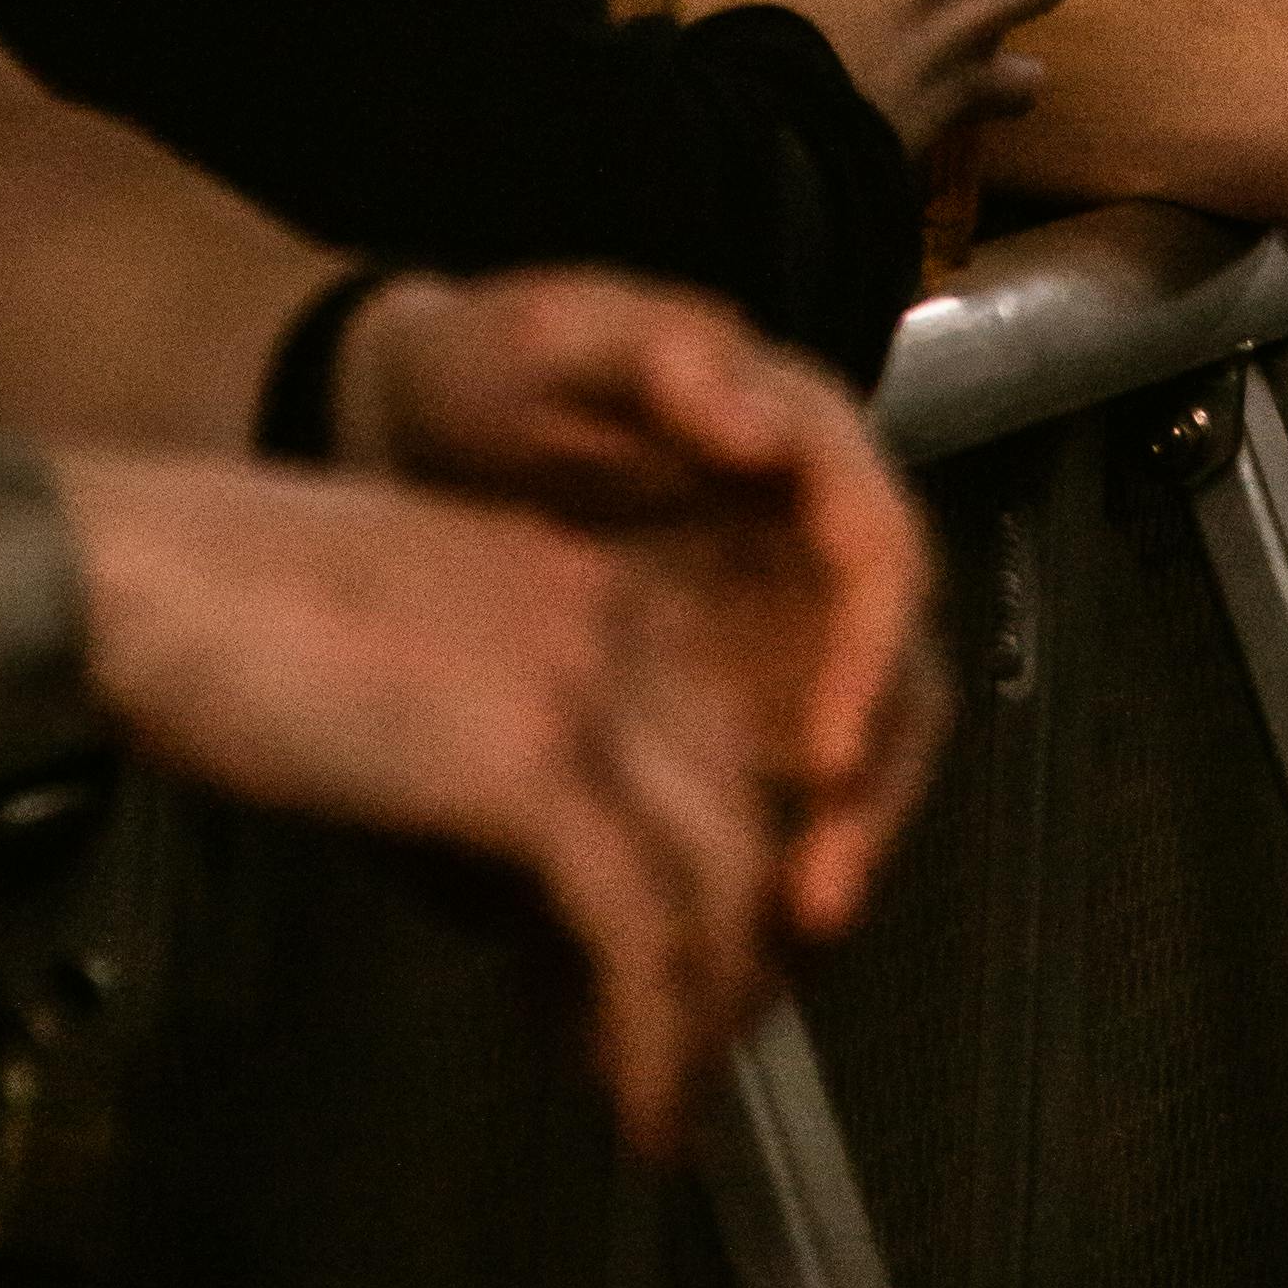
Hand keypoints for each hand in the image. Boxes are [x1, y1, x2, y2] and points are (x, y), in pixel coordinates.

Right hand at [57, 447, 872, 1152]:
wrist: (139, 575)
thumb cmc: (229, 627)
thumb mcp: (406, 690)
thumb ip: (493, 790)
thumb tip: (547, 936)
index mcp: (584, 581)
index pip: (721, 740)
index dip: (724, 875)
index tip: (690, 977)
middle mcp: (612, 618)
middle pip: (748, 812)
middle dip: (738, 959)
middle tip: (695, 1062)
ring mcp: (580, 685)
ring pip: (719, 882)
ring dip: (707, 1020)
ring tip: (670, 1109)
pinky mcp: (526, 767)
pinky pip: (639, 931)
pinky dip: (653, 1039)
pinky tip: (637, 1107)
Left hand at [326, 268, 940, 949]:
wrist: (394, 429)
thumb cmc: (484, 366)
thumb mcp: (557, 332)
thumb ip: (656, 354)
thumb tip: (762, 425)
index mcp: (801, 450)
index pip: (881, 562)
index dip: (870, 664)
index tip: (828, 757)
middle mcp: (810, 553)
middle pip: (892, 687)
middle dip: (869, 802)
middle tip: (816, 904)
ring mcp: (768, 636)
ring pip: (844, 765)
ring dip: (819, 858)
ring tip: (767, 956)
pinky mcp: (713, 707)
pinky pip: (760, 801)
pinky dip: (742, 874)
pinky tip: (694, 950)